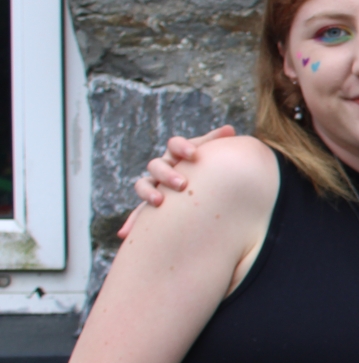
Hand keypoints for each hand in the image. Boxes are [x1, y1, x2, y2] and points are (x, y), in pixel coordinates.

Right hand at [119, 126, 235, 236]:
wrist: (204, 189)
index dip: (182, 147)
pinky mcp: (152, 205)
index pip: (174, 145)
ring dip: (149, 193)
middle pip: (157, 166)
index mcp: (177, 154)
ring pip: (144, 185)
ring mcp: (155, 185)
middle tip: (182, 184)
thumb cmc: (208, 168)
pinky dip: (132, 222)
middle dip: (168, 174)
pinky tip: (124, 233)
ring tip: (158, 202)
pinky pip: (139, 212)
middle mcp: (163, 167)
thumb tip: (229, 129)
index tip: (194, 154)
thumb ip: (217, 142)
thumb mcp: (211, 155)